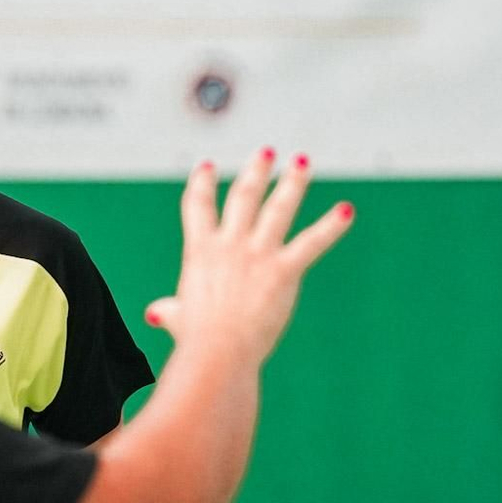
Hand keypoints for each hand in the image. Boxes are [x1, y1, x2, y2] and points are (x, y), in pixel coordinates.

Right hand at [145, 150, 352, 362]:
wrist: (216, 351)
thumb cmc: (194, 340)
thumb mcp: (178, 317)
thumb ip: (169, 310)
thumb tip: (154, 313)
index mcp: (200, 251)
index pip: (198, 206)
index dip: (201, 183)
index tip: (206, 166)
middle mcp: (229, 244)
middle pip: (244, 196)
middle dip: (256, 171)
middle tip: (267, 152)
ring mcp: (257, 254)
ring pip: (278, 208)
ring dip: (293, 182)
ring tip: (302, 162)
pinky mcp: (283, 270)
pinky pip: (312, 242)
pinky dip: (331, 226)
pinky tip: (347, 210)